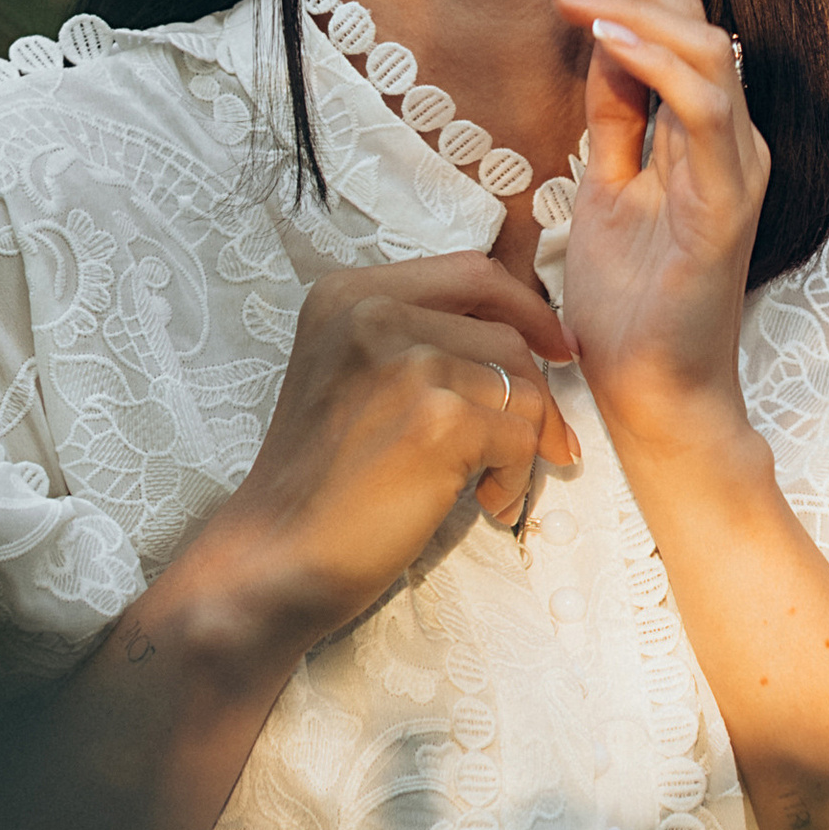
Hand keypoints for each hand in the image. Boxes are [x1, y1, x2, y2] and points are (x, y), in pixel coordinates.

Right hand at [207, 254, 580, 642]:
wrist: (276, 556)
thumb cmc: (320, 480)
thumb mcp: (352, 373)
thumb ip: (418, 337)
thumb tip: (531, 334)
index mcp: (349, 294)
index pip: (472, 273)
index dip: (525, 309)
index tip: (553, 347)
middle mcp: (373, 315)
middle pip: (506, 331)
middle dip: (535, 390)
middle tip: (543, 441)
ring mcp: (406, 365)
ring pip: (522, 386)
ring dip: (524, 443)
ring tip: (491, 485)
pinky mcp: (437, 421)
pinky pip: (522, 435)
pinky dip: (516, 476)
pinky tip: (486, 503)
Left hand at [543, 0, 768, 454]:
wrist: (656, 399)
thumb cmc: (632, 307)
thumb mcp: (605, 190)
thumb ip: (614, 117)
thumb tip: (600, 39)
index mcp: (707, 131)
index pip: (674, 20)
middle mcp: (733, 137)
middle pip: (690, 14)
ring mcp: (737, 166)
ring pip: (702, 47)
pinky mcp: (727, 202)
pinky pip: (701, 108)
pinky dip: (653, 61)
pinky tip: (603, 32)